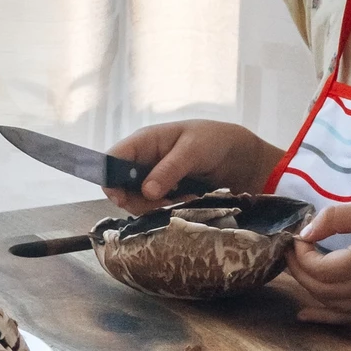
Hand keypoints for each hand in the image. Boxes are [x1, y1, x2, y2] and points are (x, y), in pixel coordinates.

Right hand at [103, 122, 282, 214]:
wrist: (239, 156)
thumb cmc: (215, 141)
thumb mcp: (193, 150)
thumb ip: (169, 169)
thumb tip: (146, 191)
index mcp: (144, 141)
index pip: (112, 159)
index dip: (111, 180)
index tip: (124, 199)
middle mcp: (143, 160)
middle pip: (120, 186)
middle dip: (137, 200)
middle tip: (165, 203)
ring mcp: (153, 177)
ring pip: (136, 200)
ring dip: (155, 206)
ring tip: (182, 199)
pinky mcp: (164, 191)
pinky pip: (153, 206)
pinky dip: (166, 209)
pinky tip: (185, 200)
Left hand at [287, 200, 350, 321]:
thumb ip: (336, 217)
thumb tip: (305, 231)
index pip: (320, 268)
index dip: (301, 255)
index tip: (297, 238)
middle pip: (321, 288)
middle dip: (298, 271)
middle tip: (290, 252)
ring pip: (331, 304)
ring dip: (308, 288)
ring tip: (298, 268)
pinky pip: (348, 317)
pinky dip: (325, 317)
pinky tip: (305, 314)